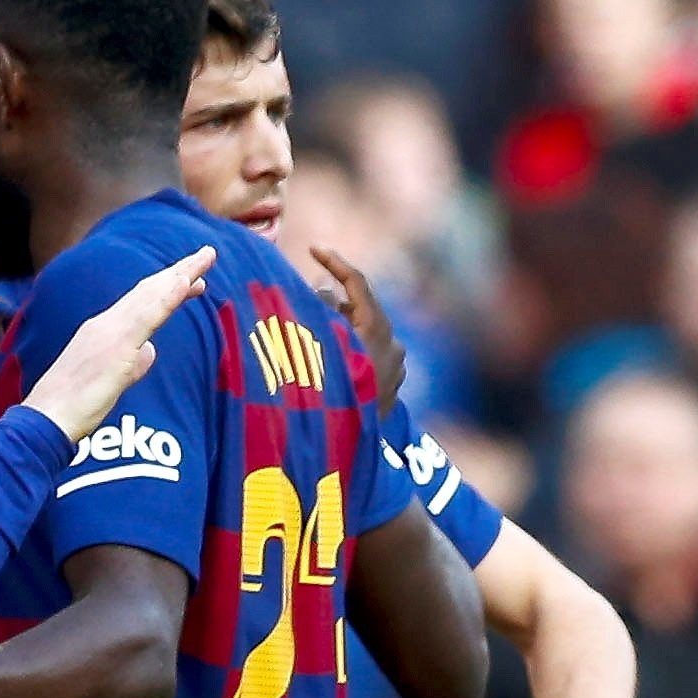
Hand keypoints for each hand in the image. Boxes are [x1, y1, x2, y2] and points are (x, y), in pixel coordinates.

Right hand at [23, 248, 214, 443]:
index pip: (143, 303)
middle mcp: (107, 323)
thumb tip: (150, 352)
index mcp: (105, 330)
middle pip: (150, 291)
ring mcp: (111, 331)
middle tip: (207, 255)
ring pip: (152, 296)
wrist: (49, 417)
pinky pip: (148, 317)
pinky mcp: (118, 345)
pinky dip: (167, 297)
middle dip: (180, 271)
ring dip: (181, 274)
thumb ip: (131, 364)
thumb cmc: (74, 405)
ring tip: (205, 257)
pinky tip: (185, 281)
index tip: (193, 280)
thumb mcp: (111, 381)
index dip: (168, 288)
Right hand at [311, 244, 404, 407]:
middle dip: (330, 303)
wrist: (344, 448)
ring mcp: (395, 367)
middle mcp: (392, 344)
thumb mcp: (315, 345)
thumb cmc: (327, 391)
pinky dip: (349, 350)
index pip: (357, 282)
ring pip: (363, 334)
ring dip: (339, 329)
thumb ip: (318, 311)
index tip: (313, 249)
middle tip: (301, 305)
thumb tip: (322, 294)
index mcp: (376, 330)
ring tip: (311, 339)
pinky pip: (368, 355)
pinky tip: (328, 363)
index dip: (334, 261)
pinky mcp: (391, 387)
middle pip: (359, 309)